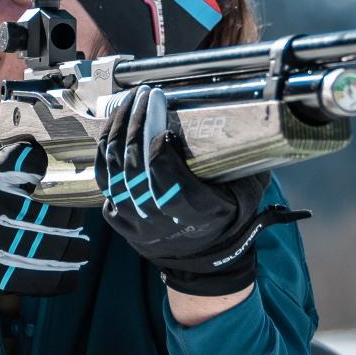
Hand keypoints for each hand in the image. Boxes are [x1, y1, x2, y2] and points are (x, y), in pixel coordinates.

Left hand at [94, 87, 307, 297]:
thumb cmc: (229, 218)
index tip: (162, 108)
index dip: (157, 138)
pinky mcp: (118, 218)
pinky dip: (106, 150)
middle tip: (144, 93)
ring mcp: (134, 219)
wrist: (204, 261)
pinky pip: (103, 178)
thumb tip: (252, 119)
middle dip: (137, 120)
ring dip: (118, 129)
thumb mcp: (246, 193)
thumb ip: (243, 162)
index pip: (163, 169)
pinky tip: (114, 126)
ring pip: (113, 167)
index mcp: (194, 210)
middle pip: (135, 162)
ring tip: (128, 102)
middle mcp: (158, 216)